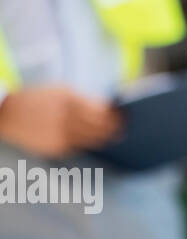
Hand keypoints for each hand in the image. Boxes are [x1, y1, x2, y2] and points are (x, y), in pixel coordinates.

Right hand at [0, 86, 121, 158]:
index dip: (115, 116)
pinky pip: (77, 146)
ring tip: (110, 134)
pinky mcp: (54, 147)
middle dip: (113, 129)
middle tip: (122, 128)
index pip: (102, 112)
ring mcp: (60, 134)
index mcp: (70, 100)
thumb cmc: (39, 99)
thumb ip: (85, 100)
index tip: (124, 116)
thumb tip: (109, 108)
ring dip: (102, 138)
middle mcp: (66, 118)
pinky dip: (84, 142)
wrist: (8, 113)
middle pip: (100, 128)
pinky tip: (89, 139)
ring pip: (91, 140)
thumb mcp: (62, 91)